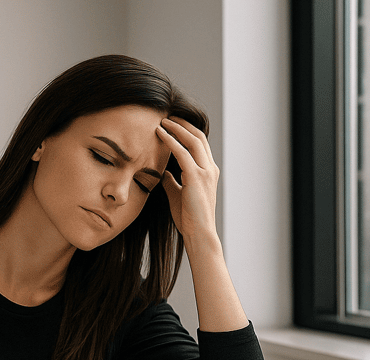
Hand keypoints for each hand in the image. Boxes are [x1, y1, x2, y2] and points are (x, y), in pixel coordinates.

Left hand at [156, 117, 219, 242]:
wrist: (198, 233)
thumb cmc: (188, 218)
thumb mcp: (178, 195)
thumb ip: (172, 181)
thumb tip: (163, 172)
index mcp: (208, 172)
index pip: (199, 144)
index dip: (186, 132)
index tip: (172, 124)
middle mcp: (210, 168)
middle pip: (198, 137)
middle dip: (183, 124)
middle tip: (167, 116)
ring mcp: (205, 172)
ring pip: (192, 140)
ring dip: (176, 128)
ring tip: (162, 120)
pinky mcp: (197, 177)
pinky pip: (182, 152)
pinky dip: (171, 140)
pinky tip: (160, 133)